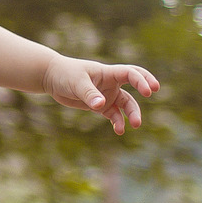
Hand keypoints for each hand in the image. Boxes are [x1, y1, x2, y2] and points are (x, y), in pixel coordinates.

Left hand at [41, 56, 158, 136]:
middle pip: (131, 92)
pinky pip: (113, 114)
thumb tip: (101, 105)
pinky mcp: (99, 105)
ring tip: (134, 125)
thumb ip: (89, 94)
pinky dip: (117, 121)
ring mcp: (106, 94)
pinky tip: (119, 130)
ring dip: (130, 115)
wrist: (52, 77)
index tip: (149, 92)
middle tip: (139, 118)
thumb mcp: (77, 83)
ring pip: (124, 105)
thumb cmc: (65, 74)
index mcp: (108, 73)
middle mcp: (111, 83)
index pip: (131, 74)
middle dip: (138, 103)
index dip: (142, 81)